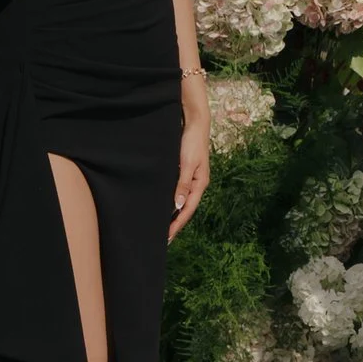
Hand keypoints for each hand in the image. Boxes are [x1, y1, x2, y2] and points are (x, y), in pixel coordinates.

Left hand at [170, 111, 209, 237]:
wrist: (195, 123)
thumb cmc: (192, 142)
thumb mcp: (187, 164)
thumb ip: (183, 184)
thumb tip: (178, 206)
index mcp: (200, 184)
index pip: (187, 210)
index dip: (177, 225)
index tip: (167, 238)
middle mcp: (196, 184)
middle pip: (185, 209)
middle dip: (175, 224)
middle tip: (163, 239)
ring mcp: (191, 178)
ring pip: (181, 201)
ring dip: (173, 215)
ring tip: (163, 227)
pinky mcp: (185, 172)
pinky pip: (178, 192)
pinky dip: (171, 202)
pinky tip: (164, 206)